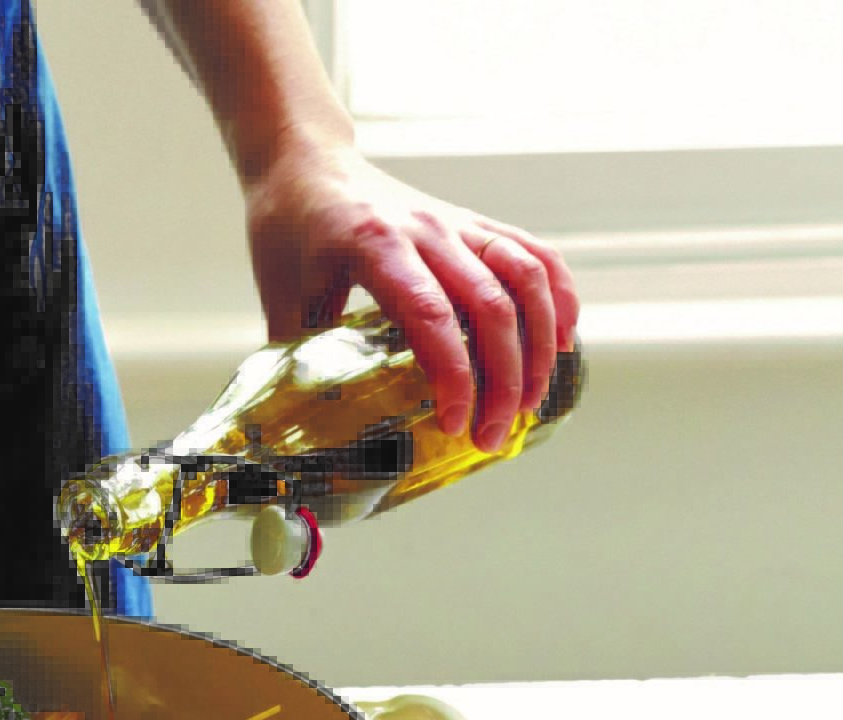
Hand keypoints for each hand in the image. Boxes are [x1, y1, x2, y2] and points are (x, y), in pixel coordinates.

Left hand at [241, 142, 579, 451]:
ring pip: (526, 279)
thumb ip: (300, 356)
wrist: (305, 159)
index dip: (454, 375)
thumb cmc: (288, 222)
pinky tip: (562, 342)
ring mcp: (457, 222)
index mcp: (375, 245)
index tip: (457, 423)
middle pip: (490, 306)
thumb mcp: (280, 293)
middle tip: (492, 436)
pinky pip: (533, 254)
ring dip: (539, 346)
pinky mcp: (473, 222)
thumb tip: (306, 420)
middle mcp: (427, 229)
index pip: (431, 316)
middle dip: (502, 380)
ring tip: (530, 402)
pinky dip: (558, 297)